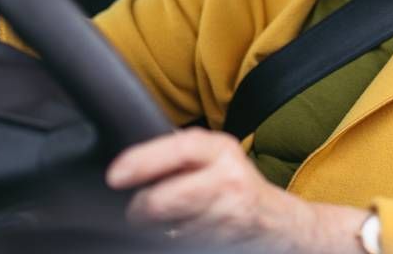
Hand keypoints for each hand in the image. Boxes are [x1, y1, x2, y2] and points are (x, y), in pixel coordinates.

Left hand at [107, 128, 367, 252]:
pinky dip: (175, 240)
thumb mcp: (215, 155)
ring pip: (167, 228)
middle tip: (138, 210)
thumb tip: (131, 159)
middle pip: (164, 200)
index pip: (180, 150)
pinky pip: (181, 243)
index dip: (143, 162)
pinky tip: (185, 231)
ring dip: (158, 228)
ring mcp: (226, 215)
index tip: (115, 176)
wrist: (277, 221)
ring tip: (172, 219)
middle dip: (141, 209)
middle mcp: (227, 180)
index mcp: (221, 150)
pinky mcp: (223, 242)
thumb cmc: (235, 183)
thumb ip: (181, 151)